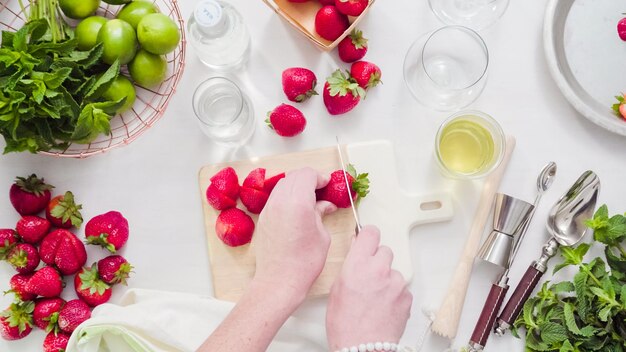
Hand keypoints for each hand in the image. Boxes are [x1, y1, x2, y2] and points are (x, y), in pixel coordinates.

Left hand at [253, 167, 336, 303]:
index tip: (327, 184)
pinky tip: (297, 209)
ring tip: (309, 199)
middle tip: (320, 190)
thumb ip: (320, 213)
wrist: (279, 280)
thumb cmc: (304, 262)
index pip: (307, 174)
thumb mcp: (321, 235)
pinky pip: (276, 197)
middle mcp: (280, 201)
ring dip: (297, 186)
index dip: (320, 177)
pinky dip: (287, 196)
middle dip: (309, 178)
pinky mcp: (263, 218)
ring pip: (283, 184)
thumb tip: (324, 205)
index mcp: (298, 202)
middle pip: (294, 175)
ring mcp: (269, 209)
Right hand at [326, 226, 412, 349]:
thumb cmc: (345, 324)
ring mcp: (396, 283)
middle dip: (377, 260)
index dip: (368, 236)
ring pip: (394, 271)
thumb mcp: (337, 288)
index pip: (371, 232)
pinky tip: (383, 306)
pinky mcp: (407, 296)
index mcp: (358, 264)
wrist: (362, 348)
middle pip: (385, 251)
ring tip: (375, 297)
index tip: (367, 240)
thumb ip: (350, 265)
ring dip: (387, 279)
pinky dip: (395, 294)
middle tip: (369, 276)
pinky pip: (402, 287)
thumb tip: (356, 250)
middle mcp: (379, 269)